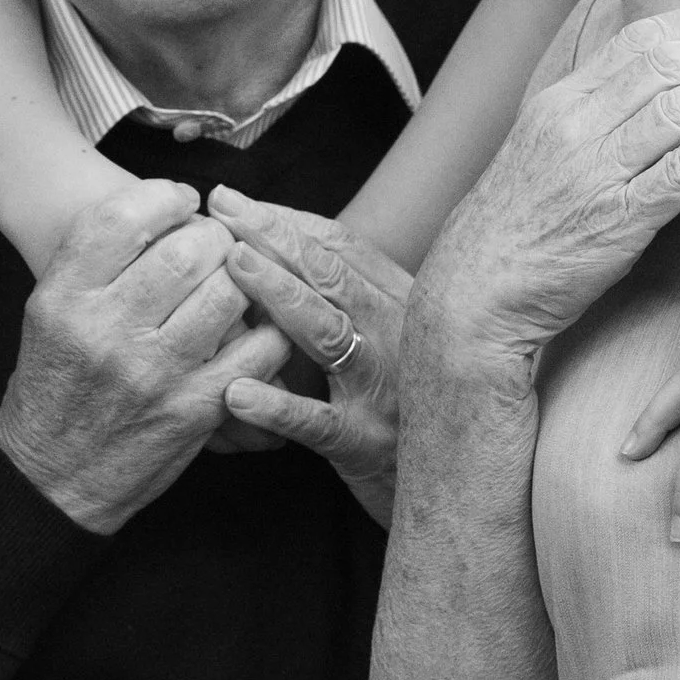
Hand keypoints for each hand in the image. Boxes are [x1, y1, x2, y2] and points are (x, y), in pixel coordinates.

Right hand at [0, 178, 288, 534]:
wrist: (51, 479)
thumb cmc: (58, 383)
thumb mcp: (50, 312)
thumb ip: (97, 258)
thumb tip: (167, 203)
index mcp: (64, 298)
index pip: (123, 217)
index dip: (164, 196)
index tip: (180, 202)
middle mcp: (106, 331)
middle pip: (189, 248)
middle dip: (213, 237)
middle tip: (214, 246)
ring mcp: (154, 372)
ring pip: (229, 290)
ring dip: (243, 279)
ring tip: (233, 283)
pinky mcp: (195, 408)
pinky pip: (259, 347)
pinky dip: (268, 329)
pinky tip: (257, 326)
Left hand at [207, 186, 410, 526]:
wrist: (455, 478)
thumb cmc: (412, 402)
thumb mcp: (397, 336)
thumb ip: (354, 297)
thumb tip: (288, 246)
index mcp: (400, 302)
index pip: (341, 247)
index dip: (287, 220)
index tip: (238, 201)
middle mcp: (397, 334)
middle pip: (332, 274)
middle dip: (275, 236)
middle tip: (224, 208)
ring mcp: (383, 388)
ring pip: (328, 333)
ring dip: (280, 295)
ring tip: (234, 266)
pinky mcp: (364, 443)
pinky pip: (317, 422)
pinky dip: (277, 407)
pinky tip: (236, 392)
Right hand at [411, 4, 679, 372]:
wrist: (476, 292)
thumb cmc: (520, 225)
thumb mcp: (545, 148)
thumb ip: (596, 113)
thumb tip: (652, 83)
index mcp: (562, 100)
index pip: (641, 38)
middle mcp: (577, 124)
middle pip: (671, 63)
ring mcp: (596, 171)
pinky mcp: (616, 221)